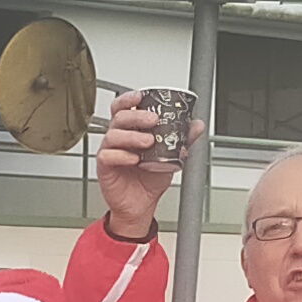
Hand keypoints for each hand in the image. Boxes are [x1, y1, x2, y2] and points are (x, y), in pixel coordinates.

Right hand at [95, 93, 193, 238]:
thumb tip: (197, 125)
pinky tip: (134, 158)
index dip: (130, 99)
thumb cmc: (150, 180)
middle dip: (136, 115)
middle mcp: (119, 138)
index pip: (124, 108)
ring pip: (113, 135)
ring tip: (148, 142)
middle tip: (153, 120)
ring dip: (132, 135)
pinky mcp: (105, 167)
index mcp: (131, 131)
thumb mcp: (171, 157)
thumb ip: (182, 140)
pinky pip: (108, 156)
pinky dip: (121, 155)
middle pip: (119, 117)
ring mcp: (110, 151)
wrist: (142, 205)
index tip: (141, 96)